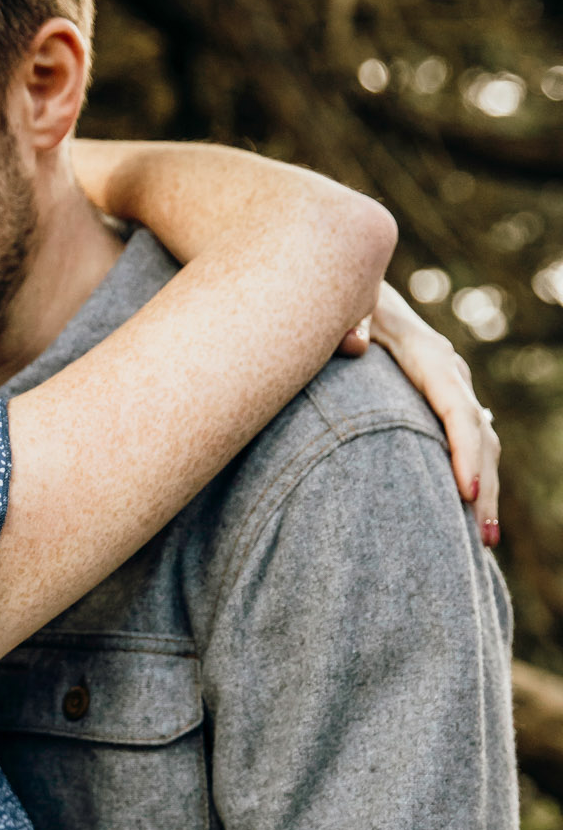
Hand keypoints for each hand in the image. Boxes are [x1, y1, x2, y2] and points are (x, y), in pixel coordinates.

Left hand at [337, 285, 500, 544]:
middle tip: (483, 540)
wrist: (353, 288)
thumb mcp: (344, 306)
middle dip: (485, 488)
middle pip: (478, 435)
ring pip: (480, 441)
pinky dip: (471, 475)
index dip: (465, 452)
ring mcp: (447, 387)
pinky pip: (464, 440)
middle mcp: (446, 373)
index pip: (456, 409)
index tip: (466, 494)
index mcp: (426, 356)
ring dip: (484, 490)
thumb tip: (351, 345)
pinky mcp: (436, 400)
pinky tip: (467, 513)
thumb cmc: (344, 301)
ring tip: (484, 542)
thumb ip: (346, 323)